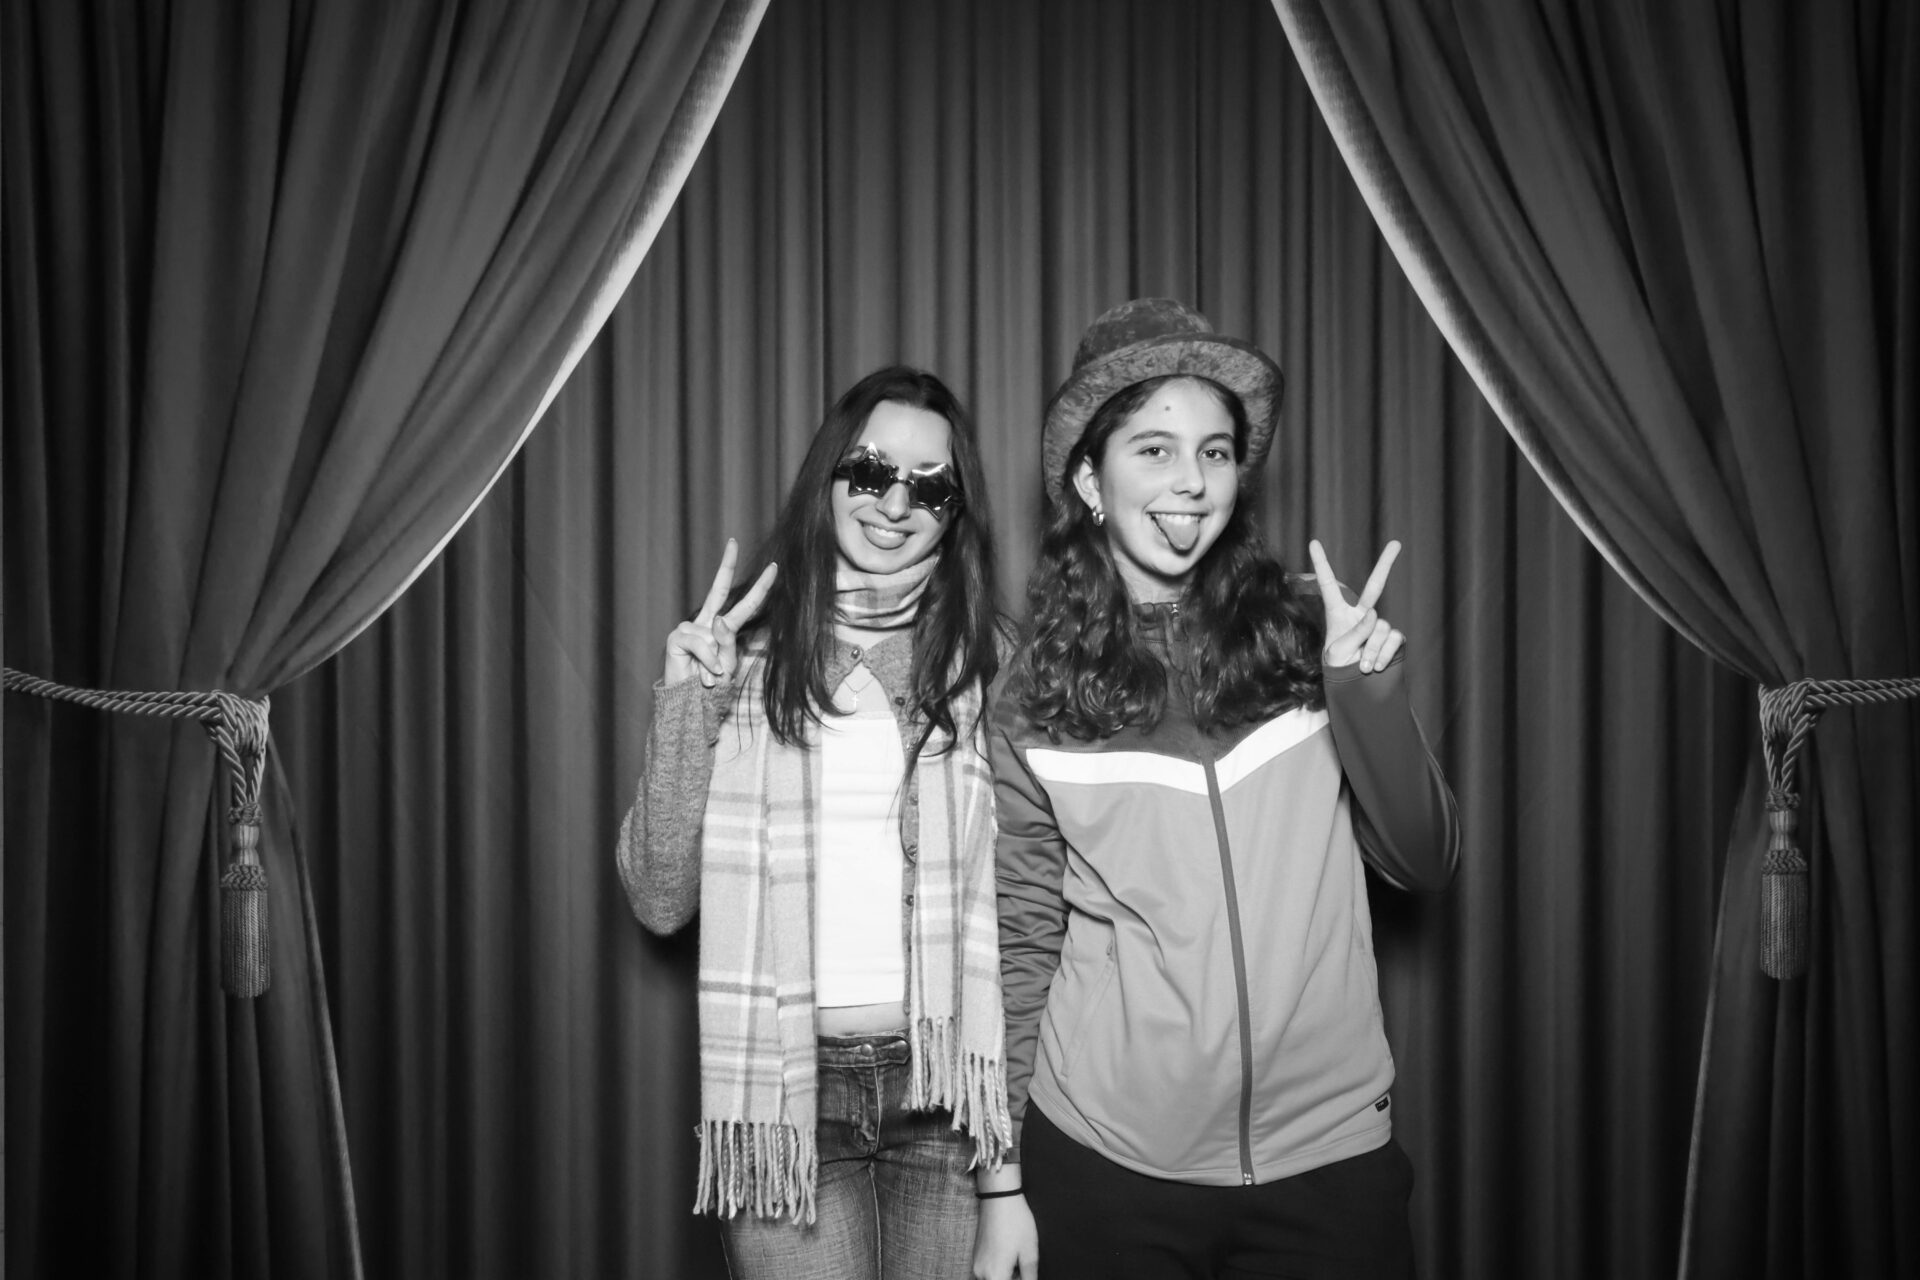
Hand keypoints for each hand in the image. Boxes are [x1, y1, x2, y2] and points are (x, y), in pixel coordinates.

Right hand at [662, 538, 777, 687]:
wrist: (687, 703)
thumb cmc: (711, 685)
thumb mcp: (727, 665)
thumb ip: (727, 643)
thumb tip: (718, 620)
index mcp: (723, 629)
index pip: (744, 604)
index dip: (759, 587)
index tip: (773, 567)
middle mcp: (706, 623)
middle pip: (718, 590)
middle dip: (726, 565)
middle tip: (733, 541)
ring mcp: (690, 628)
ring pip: (713, 636)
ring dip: (716, 661)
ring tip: (708, 677)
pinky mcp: (676, 637)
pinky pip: (700, 644)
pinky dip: (706, 661)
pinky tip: (702, 675)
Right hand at [972, 1193, 1038, 1279]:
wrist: (998, 1197)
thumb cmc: (1016, 1223)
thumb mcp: (1029, 1253)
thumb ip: (1030, 1277)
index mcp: (995, 1276)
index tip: (1028, 1276)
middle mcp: (980, 1273)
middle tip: (1026, 1270)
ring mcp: (976, 1265)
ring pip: (994, 1279)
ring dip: (1007, 1277)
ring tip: (1020, 1264)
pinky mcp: (976, 1256)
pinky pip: (988, 1273)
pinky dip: (1000, 1272)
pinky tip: (1012, 1258)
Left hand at [1309, 538, 1403, 672]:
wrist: (1354, 688)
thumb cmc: (1338, 667)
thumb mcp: (1338, 652)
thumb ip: (1355, 632)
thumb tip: (1374, 614)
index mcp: (1338, 613)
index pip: (1328, 585)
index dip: (1321, 564)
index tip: (1312, 542)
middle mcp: (1361, 615)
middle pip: (1375, 586)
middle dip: (1386, 564)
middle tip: (1396, 543)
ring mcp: (1378, 625)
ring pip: (1381, 628)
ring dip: (1372, 649)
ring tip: (1363, 666)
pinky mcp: (1393, 638)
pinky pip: (1394, 639)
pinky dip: (1385, 653)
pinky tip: (1376, 666)